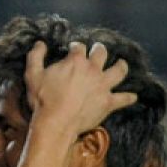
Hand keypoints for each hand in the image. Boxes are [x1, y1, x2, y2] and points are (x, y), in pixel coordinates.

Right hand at [22, 40, 137, 135]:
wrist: (56, 123)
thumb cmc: (43, 99)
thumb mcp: (32, 75)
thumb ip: (35, 56)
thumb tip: (40, 43)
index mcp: (76, 61)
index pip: (79, 47)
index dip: (75, 47)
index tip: (72, 49)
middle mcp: (93, 70)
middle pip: (101, 53)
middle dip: (99, 49)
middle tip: (98, 50)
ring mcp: (103, 86)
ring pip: (119, 71)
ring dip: (121, 66)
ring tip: (122, 64)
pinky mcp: (108, 103)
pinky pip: (123, 99)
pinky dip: (129, 98)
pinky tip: (133, 97)